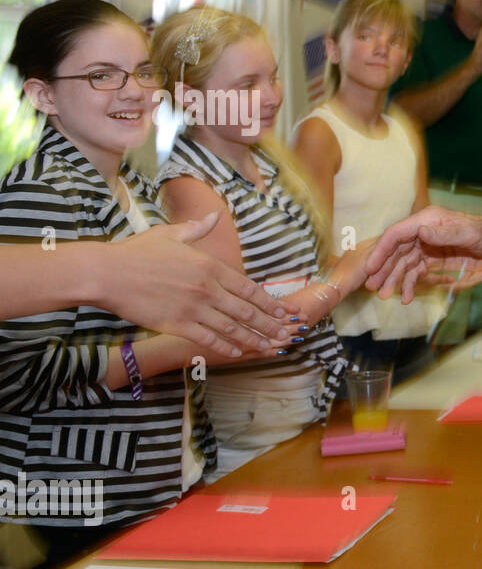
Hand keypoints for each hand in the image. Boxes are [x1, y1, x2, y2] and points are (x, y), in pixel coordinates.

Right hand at [103, 213, 294, 357]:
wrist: (106, 273)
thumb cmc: (136, 252)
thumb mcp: (170, 235)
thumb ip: (198, 229)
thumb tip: (215, 216)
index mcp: (209, 266)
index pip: (249, 288)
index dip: (270, 302)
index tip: (286, 311)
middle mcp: (206, 288)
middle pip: (247, 311)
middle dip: (270, 324)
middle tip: (288, 334)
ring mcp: (192, 308)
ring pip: (232, 328)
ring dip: (253, 339)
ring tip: (270, 347)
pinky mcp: (176, 324)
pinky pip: (207, 338)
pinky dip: (225, 346)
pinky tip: (238, 352)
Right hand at [363, 206, 481, 301]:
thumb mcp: (468, 233)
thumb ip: (444, 234)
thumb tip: (421, 231)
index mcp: (427, 219)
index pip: (397, 234)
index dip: (381, 250)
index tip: (370, 268)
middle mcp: (423, 231)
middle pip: (396, 250)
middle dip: (383, 269)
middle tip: (372, 287)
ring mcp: (428, 246)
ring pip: (404, 263)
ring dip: (395, 279)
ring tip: (386, 295)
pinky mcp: (434, 259)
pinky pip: (416, 272)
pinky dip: (409, 283)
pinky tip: (406, 296)